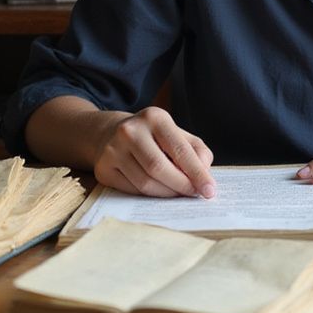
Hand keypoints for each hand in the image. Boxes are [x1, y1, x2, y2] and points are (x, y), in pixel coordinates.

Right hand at [93, 106, 215, 197]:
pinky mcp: (103, 169)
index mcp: (155, 117)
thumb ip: (197, 152)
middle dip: (181, 186)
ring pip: (145, 183)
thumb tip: (204, 175)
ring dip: (167, 193)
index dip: (197, 173)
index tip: (210, 190)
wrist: (111, 134)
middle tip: (194, 195)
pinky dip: (149, 195)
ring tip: (177, 193)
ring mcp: (113, 150)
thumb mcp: (178, 135)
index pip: (179, 150)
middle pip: (159, 169)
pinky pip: (132, 191)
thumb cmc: (154, 137)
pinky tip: (157, 190)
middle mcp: (131, 130)